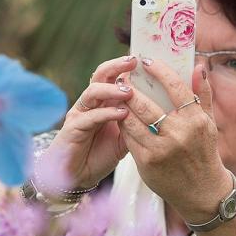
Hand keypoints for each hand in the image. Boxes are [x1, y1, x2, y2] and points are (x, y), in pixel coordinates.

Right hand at [40, 55, 137, 192]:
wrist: (77, 175)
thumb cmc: (100, 155)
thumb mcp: (125, 138)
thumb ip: (137, 124)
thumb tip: (161, 114)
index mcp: (104, 101)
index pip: (114, 77)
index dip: (127, 68)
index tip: (146, 60)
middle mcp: (91, 103)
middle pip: (101, 75)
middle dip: (117, 66)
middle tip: (133, 62)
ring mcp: (80, 113)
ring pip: (93, 91)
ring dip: (111, 89)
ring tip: (128, 91)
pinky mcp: (73, 127)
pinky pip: (90, 116)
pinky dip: (106, 113)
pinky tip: (121, 114)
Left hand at [119, 58, 225, 222]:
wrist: (202, 192)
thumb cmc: (204, 153)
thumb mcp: (209, 123)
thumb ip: (204, 94)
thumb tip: (198, 66)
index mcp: (195, 120)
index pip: (174, 87)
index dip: (158, 70)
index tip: (146, 61)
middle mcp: (178, 134)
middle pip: (146, 104)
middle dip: (130, 88)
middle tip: (122, 77)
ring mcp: (160, 149)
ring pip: (132, 120)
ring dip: (121, 105)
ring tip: (116, 94)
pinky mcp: (147, 162)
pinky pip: (128, 137)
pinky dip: (122, 124)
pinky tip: (119, 115)